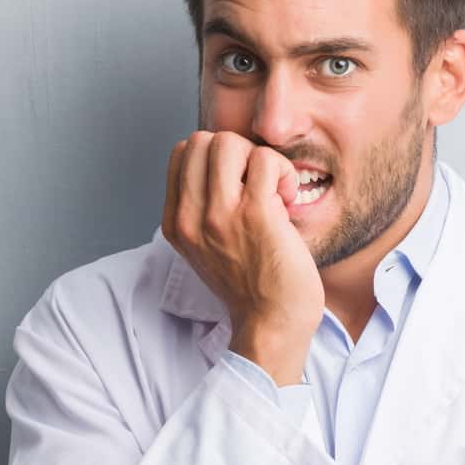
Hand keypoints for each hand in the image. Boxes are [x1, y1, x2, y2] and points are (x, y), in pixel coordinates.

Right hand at [162, 131, 323, 380]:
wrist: (271, 324)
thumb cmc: (250, 286)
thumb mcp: (205, 248)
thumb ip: (201, 209)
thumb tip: (222, 162)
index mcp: (176, 223)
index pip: (181, 153)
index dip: (214, 156)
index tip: (237, 184)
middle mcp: (190, 217)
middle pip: (201, 140)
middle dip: (236, 151)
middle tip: (256, 183)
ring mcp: (220, 215)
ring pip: (229, 141)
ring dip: (259, 158)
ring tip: (273, 190)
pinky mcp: (256, 214)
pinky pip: (266, 159)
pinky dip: (283, 171)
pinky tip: (288, 198)